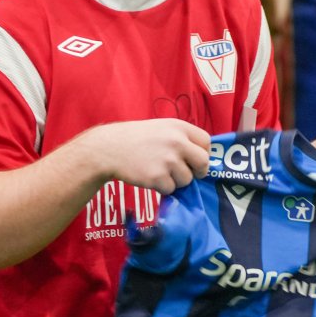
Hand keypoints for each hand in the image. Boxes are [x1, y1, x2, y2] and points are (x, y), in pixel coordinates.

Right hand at [79, 118, 209, 194]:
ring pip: (186, 180)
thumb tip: (201, 158)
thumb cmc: (136, 138)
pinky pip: (170, 189)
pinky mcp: (157, 177)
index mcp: (179, 127)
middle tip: (187, 173)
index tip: (195, 159)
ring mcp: (167, 160)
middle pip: (203, 162)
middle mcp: (176, 142)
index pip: (206, 141)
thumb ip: (181, 139)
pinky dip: (162, 188)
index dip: (202, 152)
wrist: (109, 148)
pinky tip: (150, 177)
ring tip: (159, 171)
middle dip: (197, 171)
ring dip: (175, 180)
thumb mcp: (161, 128)